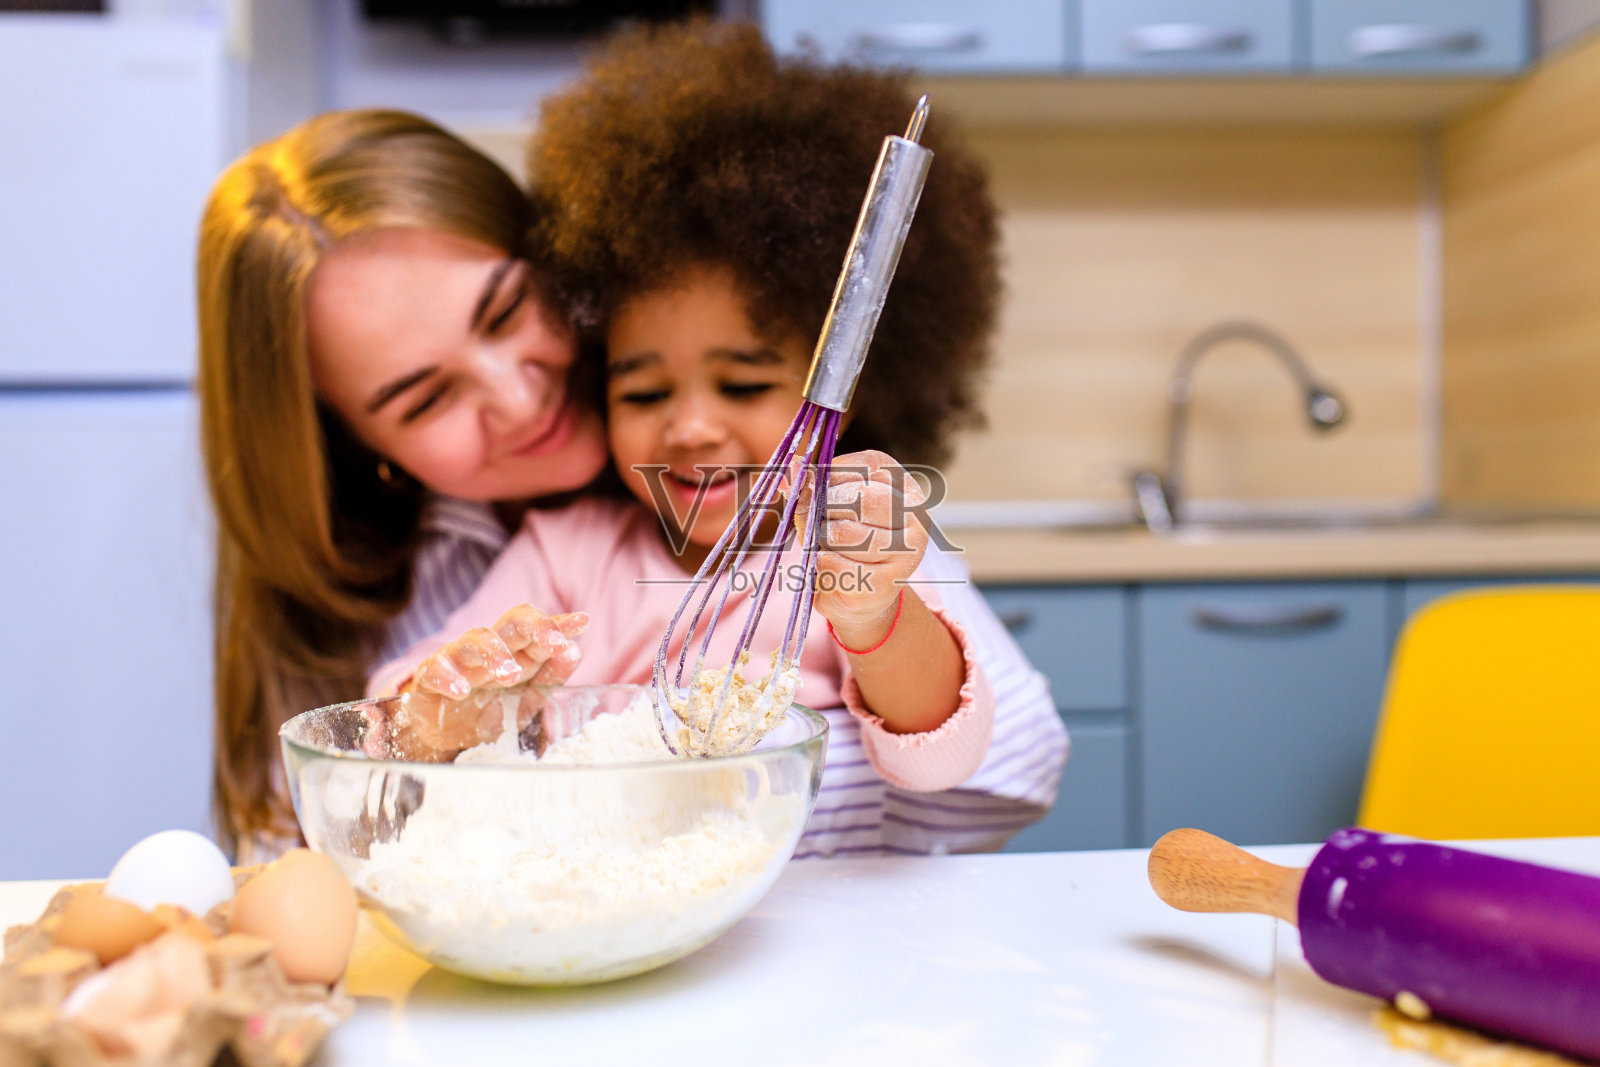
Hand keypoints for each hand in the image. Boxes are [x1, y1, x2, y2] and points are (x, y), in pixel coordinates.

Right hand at [364, 606, 586, 760]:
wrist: (443, 736)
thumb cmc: (488, 709)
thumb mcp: (527, 699)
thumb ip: (551, 676)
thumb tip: (575, 651)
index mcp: (518, 651)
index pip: (539, 629)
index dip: (560, 624)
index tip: (583, 621)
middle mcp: (491, 648)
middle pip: (513, 622)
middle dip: (536, 627)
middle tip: (554, 642)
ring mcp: (460, 658)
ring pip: (477, 639)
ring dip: (495, 653)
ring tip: (510, 674)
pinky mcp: (430, 675)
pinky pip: (437, 668)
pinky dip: (449, 677)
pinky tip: (461, 691)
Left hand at [795, 450, 926, 643]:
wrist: (863, 594)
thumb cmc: (844, 541)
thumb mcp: (827, 506)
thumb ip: (811, 484)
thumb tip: (793, 464)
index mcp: (901, 483)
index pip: (854, 468)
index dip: (825, 484)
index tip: (821, 498)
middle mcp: (914, 514)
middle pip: (855, 499)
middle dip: (825, 512)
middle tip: (822, 527)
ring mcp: (906, 550)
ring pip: (844, 534)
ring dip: (822, 542)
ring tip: (828, 548)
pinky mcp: (887, 582)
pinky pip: (836, 565)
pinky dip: (823, 567)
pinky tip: (832, 568)